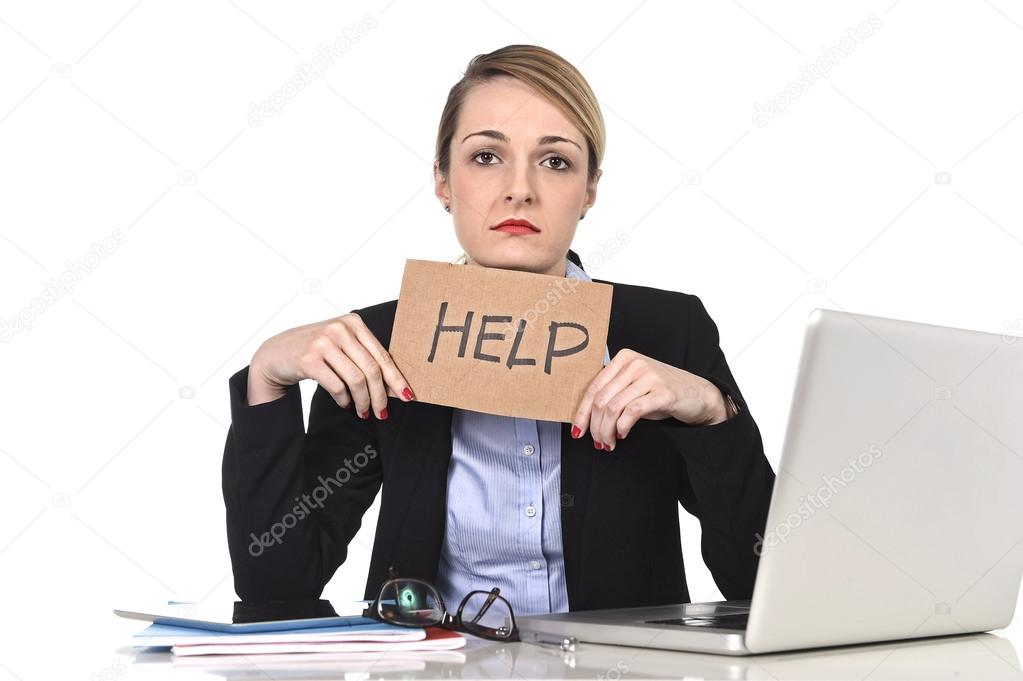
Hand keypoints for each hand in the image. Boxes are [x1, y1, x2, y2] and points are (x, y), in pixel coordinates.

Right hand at [248, 313, 414, 417]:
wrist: (276, 353)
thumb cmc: (315, 351)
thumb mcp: (342, 346)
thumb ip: (365, 358)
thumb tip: (395, 387)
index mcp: (353, 323)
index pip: (382, 355)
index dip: (396, 378)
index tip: (407, 396)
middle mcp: (340, 329)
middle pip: (372, 369)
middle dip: (381, 395)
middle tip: (382, 413)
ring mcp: (323, 342)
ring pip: (356, 379)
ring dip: (363, 401)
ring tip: (363, 412)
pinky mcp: (309, 359)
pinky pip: (337, 386)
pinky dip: (344, 399)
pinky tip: (345, 404)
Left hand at [571, 349, 727, 450]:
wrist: (698, 394)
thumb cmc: (660, 393)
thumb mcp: (632, 387)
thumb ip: (612, 393)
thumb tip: (585, 417)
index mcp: (623, 359)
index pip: (593, 388)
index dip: (582, 412)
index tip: (578, 431)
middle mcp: (634, 364)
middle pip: (601, 400)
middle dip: (595, 426)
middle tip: (598, 442)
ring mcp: (649, 376)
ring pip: (613, 408)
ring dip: (607, 431)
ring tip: (609, 443)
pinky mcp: (663, 392)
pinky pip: (632, 411)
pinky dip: (622, 427)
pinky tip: (622, 435)